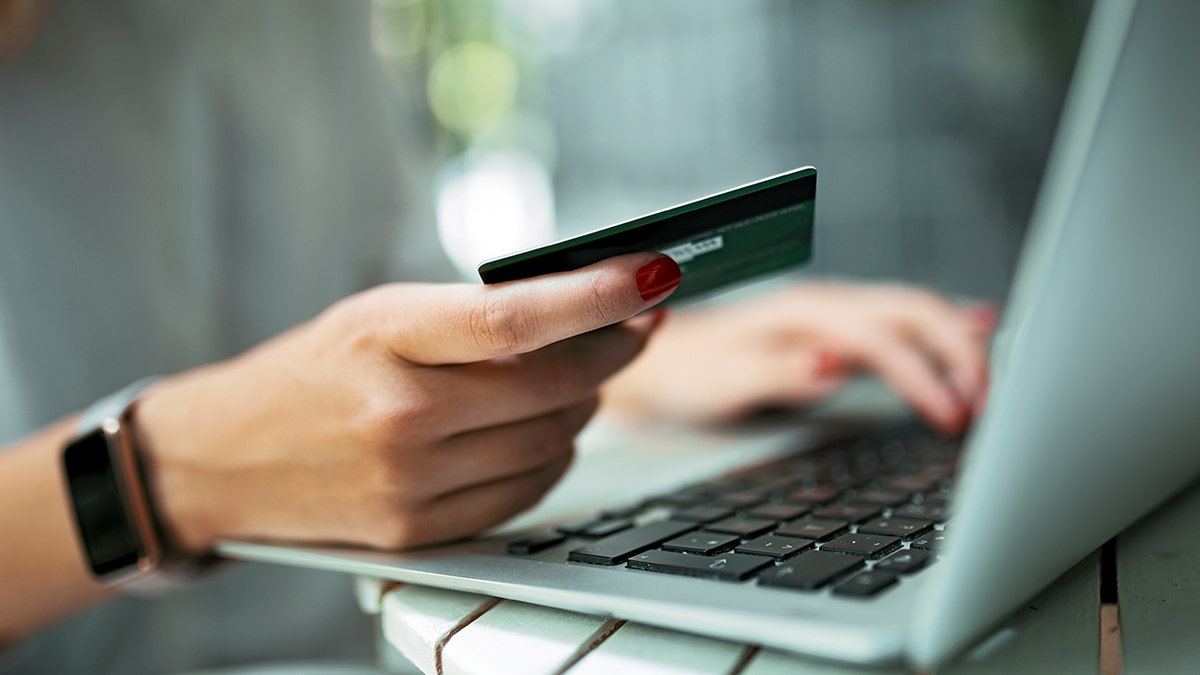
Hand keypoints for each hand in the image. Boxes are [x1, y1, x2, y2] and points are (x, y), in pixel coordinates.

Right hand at [134, 253, 680, 552]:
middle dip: (614, 350)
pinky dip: (553, 456)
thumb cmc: (313, 370)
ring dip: (585, 404)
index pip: (515, 318)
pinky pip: (528, 493)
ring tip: (579, 377)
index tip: (654, 275)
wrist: (228, 456)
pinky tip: (543, 429)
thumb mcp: (379, 315)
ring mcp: (408, 483)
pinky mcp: (417, 532)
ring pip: (554, 443)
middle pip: (553, 386)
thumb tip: (586, 307)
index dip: (598, 296)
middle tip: (637, 322)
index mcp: (384, 338)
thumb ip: (471, 315)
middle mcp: (398, 415)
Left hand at [602, 282, 994, 433]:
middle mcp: (825, 306)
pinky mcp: (838, 337)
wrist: (656, 363)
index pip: (881, 335)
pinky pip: (902, 330)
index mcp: (802, 312)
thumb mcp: (720, 381)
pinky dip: (942, 338)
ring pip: (915, 316)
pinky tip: (972, 339)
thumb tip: (835, 365)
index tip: (952, 415)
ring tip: (992, 388)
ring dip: (957, 347)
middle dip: (959, 352)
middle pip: (913, 311)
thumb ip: (777, 372)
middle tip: (987, 405)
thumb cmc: (685, 373)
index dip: (923, 374)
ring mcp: (834, 319)